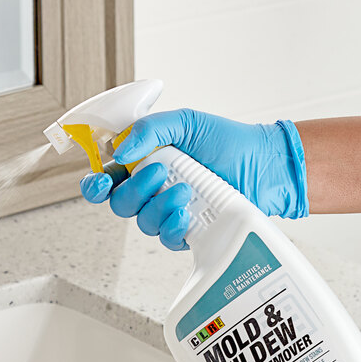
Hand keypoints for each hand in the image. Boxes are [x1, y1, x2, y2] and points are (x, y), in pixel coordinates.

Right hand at [79, 109, 308, 250]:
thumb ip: (150, 130)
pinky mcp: (187, 231)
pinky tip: (186, 215)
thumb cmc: (227, 142)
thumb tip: (119, 152)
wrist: (263, 166)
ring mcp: (169, 212)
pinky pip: (166, 238)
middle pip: (120, 204)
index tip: (101, 182)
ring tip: (185, 190)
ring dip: (159, 207)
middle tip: (161, 172)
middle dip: (136, 191)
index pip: (109, 180)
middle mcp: (152, 191)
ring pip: (143, 222)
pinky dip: (172, 227)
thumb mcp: (186, 123)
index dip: (97, 185)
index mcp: (144, 164)